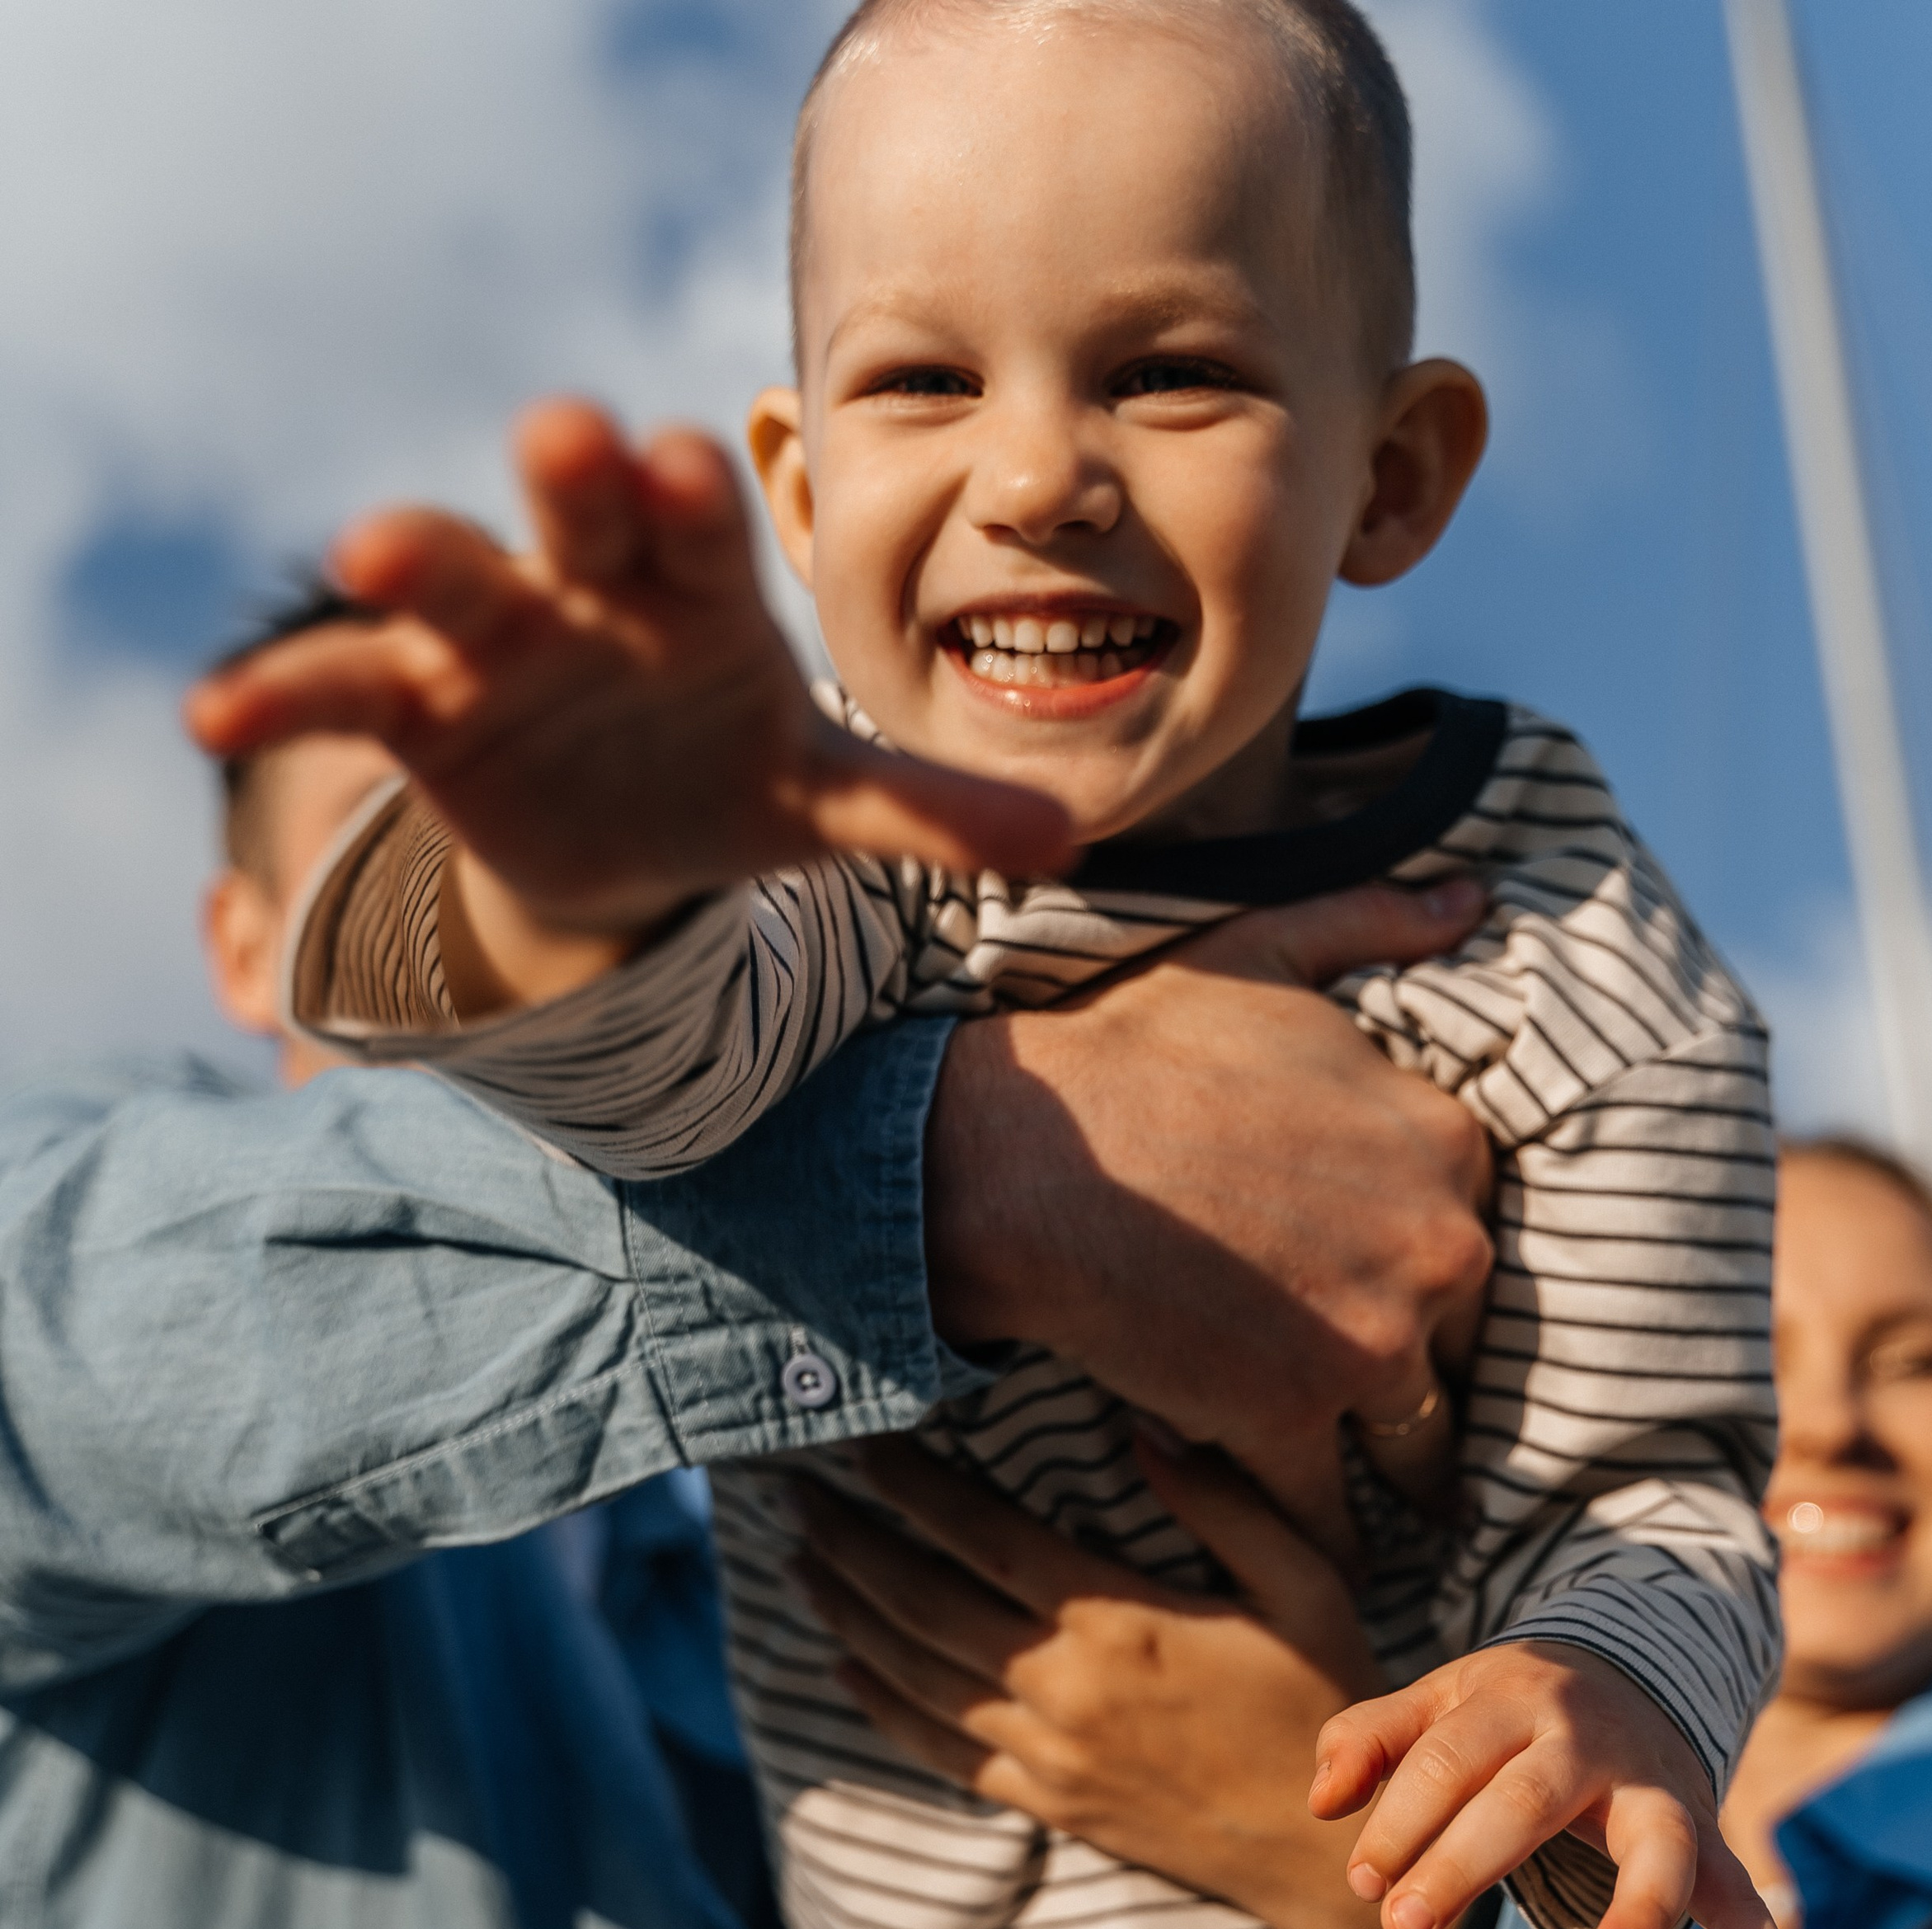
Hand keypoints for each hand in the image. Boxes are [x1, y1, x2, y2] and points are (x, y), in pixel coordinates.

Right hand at [184, 399, 1069, 1007]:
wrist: (629, 839)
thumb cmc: (735, 779)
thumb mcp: (825, 803)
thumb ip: (927, 815)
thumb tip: (1068, 843)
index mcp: (698, 593)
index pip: (700, 528)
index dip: (695, 499)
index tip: (698, 468)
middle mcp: (590, 586)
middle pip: (577, 511)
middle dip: (571, 476)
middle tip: (565, 434)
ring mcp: (495, 635)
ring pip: (452, 576)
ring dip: (413, 558)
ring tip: (373, 557)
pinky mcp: (417, 704)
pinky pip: (342, 688)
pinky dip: (282, 695)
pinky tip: (215, 722)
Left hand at [793, 1434, 1434, 1928]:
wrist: (1319, 1847)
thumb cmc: (1320, 1697)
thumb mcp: (1301, 1582)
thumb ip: (1220, 1503)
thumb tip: (1139, 1430)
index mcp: (1119, 1621)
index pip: (984, 1538)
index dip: (914, 1489)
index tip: (864, 1445)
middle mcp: (1064, 1688)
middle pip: (923, 1603)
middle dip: (853, 1544)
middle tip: (796, 1495)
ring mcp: (1046, 1752)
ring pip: (914, 1674)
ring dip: (847, 1616)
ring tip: (800, 1565)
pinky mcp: (1045, 1802)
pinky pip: (939, 1748)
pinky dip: (880, 1707)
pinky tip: (841, 1667)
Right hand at [922, 878, 1493, 1552]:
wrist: (1031, 1159)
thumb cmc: (1136, 1047)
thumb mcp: (1265, 951)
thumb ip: (1379, 920)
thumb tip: (1472, 893)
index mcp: (1448, 1143)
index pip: (1476, 1232)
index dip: (1430, 1271)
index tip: (1405, 1301)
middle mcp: (1438, 1249)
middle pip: (1461, 1344)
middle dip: (1425, 1374)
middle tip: (1396, 1413)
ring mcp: (1370, 1345)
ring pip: (1418, 1440)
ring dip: (1402, 1477)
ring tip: (1395, 1514)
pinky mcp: (1293, 1422)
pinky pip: (1333, 1508)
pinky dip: (1327, 1540)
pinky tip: (1328, 1563)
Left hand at [1312, 1639, 1812, 1928]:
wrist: (1632, 1666)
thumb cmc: (1508, 1708)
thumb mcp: (1437, 1700)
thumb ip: (1370, 1738)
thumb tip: (1322, 1802)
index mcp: (1512, 1701)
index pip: (1444, 1762)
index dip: (1397, 1822)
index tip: (1365, 1880)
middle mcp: (1589, 1742)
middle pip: (1524, 1801)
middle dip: (1460, 1863)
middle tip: (1399, 1925)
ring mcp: (1655, 1790)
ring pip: (1657, 1842)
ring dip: (1643, 1906)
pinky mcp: (1702, 1835)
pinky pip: (1742, 1895)